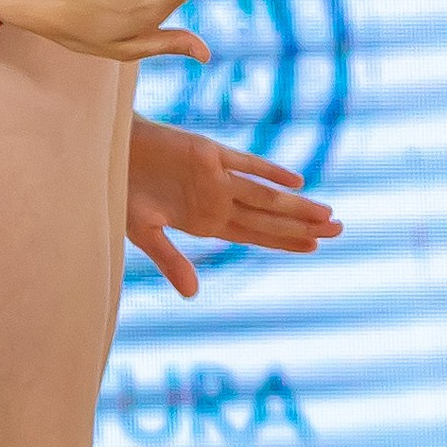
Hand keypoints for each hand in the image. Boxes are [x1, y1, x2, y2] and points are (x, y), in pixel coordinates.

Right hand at [127, 117, 343, 297]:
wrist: (106, 151)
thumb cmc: (121, 192)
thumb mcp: (143, 233)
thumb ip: (170, 260)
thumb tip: (193, 295)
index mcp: (205, 221)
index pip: (255, 235)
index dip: (284, 241)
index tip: (314, 247)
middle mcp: (217, 199)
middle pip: (268, 217)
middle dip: (303, 225)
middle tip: (340, 230)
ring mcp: (214, 176)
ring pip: (264, 194)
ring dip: (295, 205)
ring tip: (328, 213)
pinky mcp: (207, 151)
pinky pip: (245, 163)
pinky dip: (269, 171)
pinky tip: (295, 181)